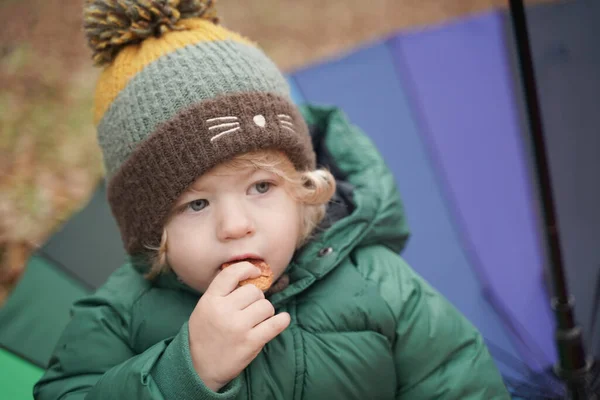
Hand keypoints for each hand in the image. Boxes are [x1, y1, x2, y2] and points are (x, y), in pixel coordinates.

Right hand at [188, 261, 290, 391]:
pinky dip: (282, 320)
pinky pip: (275, 324)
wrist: (198, 367)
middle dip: (256, 298)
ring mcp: (238, 326)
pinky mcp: (251, 342)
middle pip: (254, 291)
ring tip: (257, 320)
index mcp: (210, 300)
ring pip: (266, 306)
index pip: (232, 274)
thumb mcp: (204, 308)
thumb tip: (249, 275)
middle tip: (250, 309)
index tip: (255, 271)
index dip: (247, 268)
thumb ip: (222, 292)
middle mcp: (224, 311)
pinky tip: (282, 319)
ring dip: (266, 312)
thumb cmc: (204, 334)